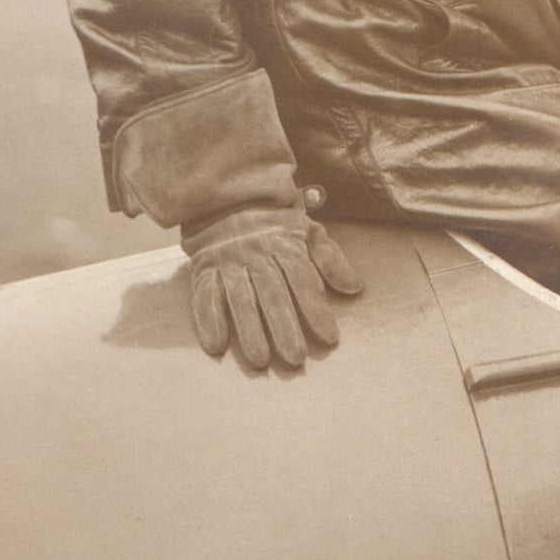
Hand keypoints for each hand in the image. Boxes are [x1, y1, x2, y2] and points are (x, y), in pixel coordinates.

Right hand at [180, 197, 362, 369]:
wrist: (228, 198)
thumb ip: (330, 260)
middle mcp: (258, 254)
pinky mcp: (205, 268)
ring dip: (249, 330)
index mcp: (286, 245)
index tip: (330, 338)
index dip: (316, 309)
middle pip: (273, 294)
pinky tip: (216, 345)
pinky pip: (205, 295)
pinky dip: (208, 320)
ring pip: (241, 299)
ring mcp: (229, 261)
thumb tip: (354, 287)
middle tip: (295, 358)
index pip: (304, 280)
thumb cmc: (275, 223)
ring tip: (260, 360)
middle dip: (284, 327)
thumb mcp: (307, 231)